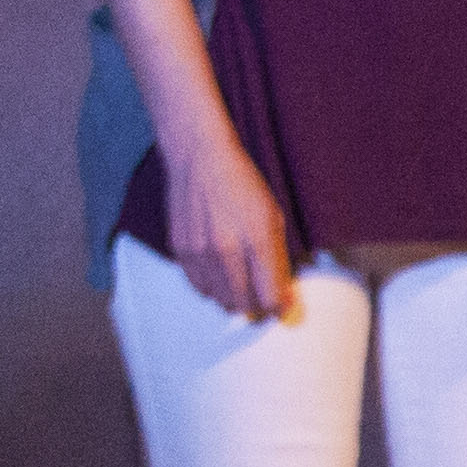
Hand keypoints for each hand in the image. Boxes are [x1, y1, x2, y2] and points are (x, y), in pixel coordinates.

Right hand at [160, 129, 295, 324]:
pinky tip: (221, 277)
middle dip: (258, 307)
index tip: (284, 307)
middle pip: (245, 304)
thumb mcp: (273, 215)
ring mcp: (200, 252)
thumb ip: (279, 258)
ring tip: (242, 287)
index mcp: (258, 239)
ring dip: (235, 300)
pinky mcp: (181, 250)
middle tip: (264, 299)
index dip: (281, 307)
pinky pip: (200, 287)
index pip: (271, 296)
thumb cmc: (241, 184)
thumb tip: (285, 295)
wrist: (199, 159)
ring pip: (221, 300)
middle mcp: (227, 250)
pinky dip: (213, 289)